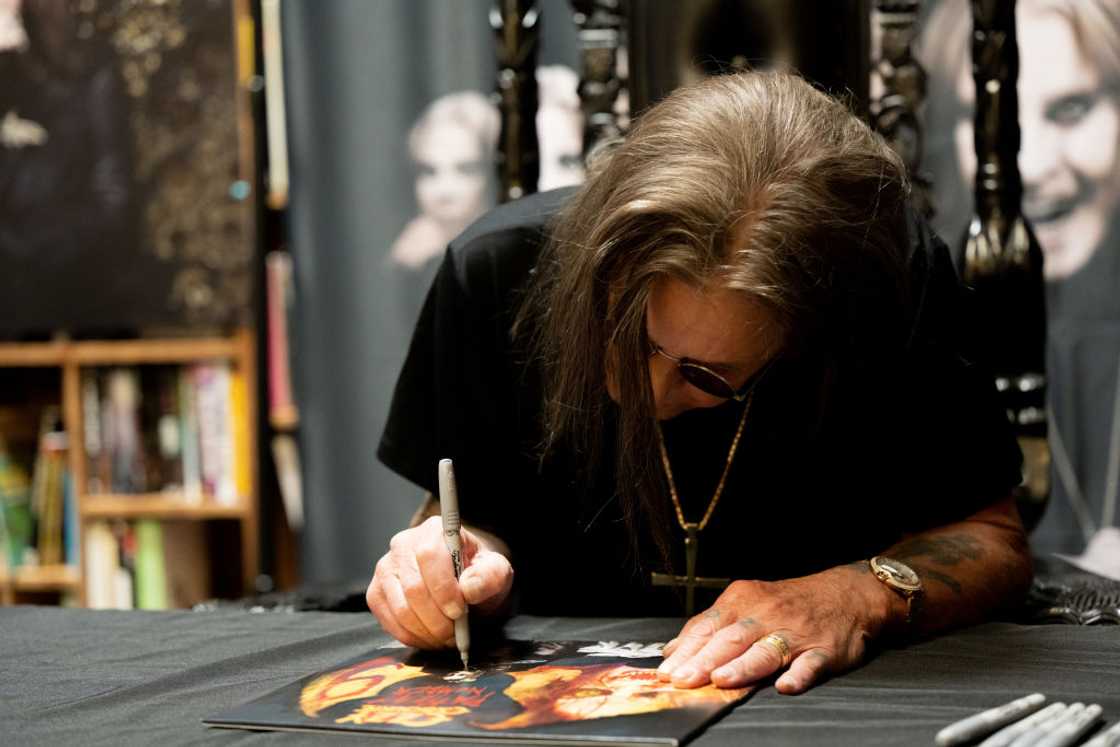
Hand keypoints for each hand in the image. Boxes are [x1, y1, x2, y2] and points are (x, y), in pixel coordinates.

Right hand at [366, 516, 513, 648]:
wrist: (463, 580)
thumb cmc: (478, 572)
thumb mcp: (496, 571)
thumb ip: (489, 576)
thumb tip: (468, 589)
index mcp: (434, 530)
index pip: (429, 555)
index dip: (443, 588)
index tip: (459, 611)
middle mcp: (403, 544)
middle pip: (413, 587)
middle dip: (437, 619)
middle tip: (455, 634)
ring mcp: (386, 569)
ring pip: (400, 608)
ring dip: (426, 632)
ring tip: (445, 638)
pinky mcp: (376, 593)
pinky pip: (388, 621)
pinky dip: (411, 637)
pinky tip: (429, 638)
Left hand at [657, 566, 898, 693]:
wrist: (845, 593)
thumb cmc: (787, 602)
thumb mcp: (745, 603)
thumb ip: (711, 626)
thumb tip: (674, 649)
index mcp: (742, 601)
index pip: (708, 626)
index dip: (686, 649)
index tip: (667, 670)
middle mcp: (766, 615)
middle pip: (730, 639)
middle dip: (704, 660)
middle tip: (683, 679)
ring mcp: (795, 633)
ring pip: (765, 650)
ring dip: (743, 665)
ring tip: (721, 680)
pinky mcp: (824, 650)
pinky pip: (810, 664)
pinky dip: (798, 674)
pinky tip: (785, 686)